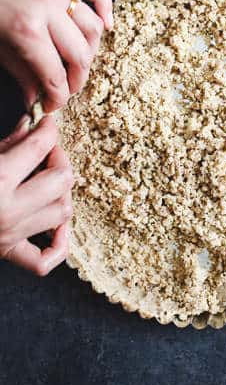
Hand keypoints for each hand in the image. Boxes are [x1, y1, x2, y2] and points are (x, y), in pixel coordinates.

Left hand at [0, 0, 112, 111]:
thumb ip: (19, 72)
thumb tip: (36, 99)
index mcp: (26, 29)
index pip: (54, 74)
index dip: (57, 97)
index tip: (52, 107)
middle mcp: (47, 9)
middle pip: (80, 54)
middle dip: (77, 79)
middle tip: (65, 90)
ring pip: (92, 27)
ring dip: (90, 50)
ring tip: (76, 63)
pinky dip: (105, 7)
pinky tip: (107, 25)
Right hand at [0, 115, 72, 275]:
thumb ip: (5, 143)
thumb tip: (31, 126)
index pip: (38, 147)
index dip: (47, 131)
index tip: (46, 126)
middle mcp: (6, 211)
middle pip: (61, 181)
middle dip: (58, 161)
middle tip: (47, 153)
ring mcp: (7, 234)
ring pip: (61, 213)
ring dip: (60, 195)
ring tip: (47, 184)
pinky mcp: (4, 253)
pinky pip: (44, 259)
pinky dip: (57, 244)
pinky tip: (52, 228)